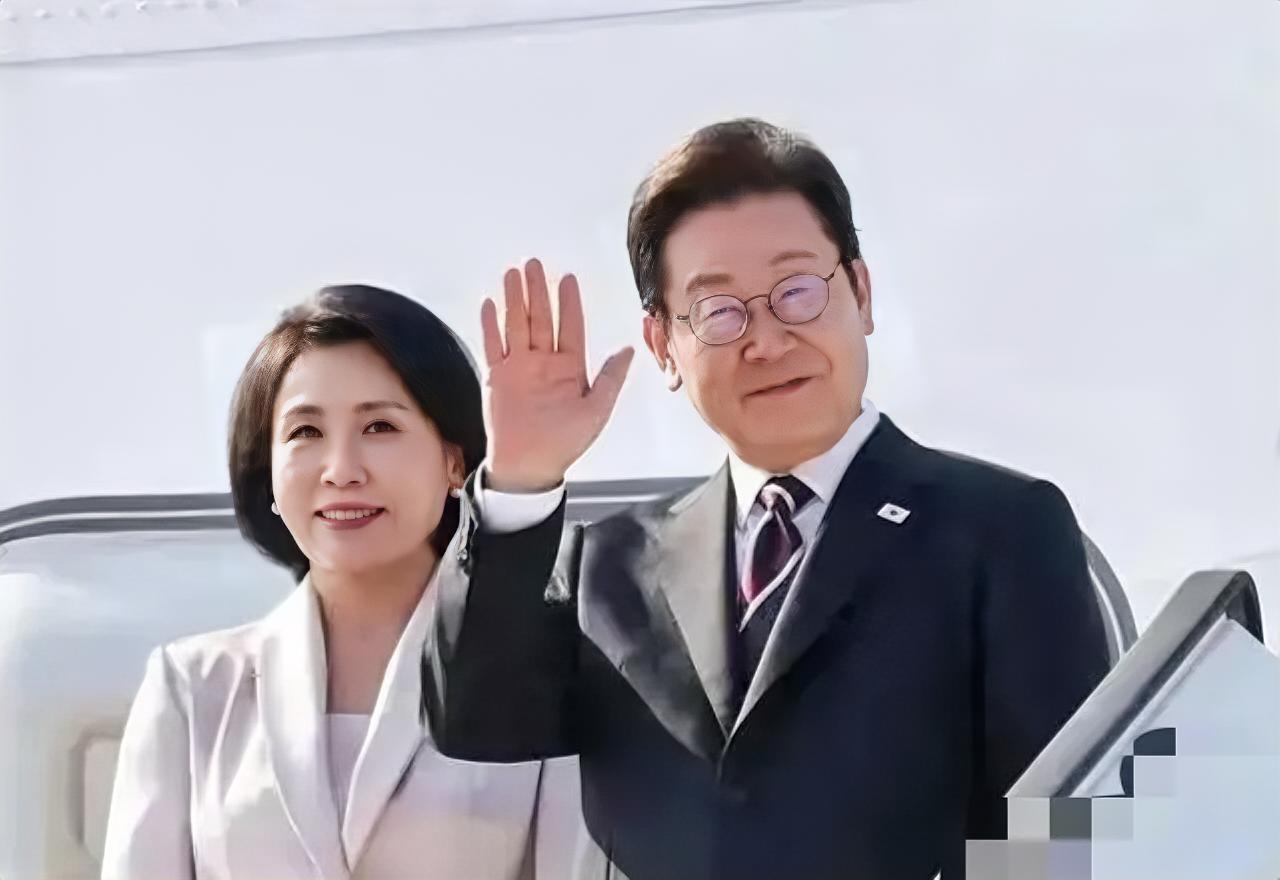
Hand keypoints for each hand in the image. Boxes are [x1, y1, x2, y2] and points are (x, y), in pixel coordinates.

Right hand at [481, 259, 633, 492]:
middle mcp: (544, 362)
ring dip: (515, 300)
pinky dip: (490, 325)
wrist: (530, 466)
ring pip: (517, 325)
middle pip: (541, 318)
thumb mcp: (596, 410)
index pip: (570, 326)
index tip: (567, 279)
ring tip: (513, 274)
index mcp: (570, 367)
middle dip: (538, 290)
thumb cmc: (565, 442)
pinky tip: (490, 304)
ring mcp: (519, 367)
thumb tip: (628, 349)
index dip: (568, 302)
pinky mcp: (497, 377)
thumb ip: (610, 378)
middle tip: (534, 263)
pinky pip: (493, 345)